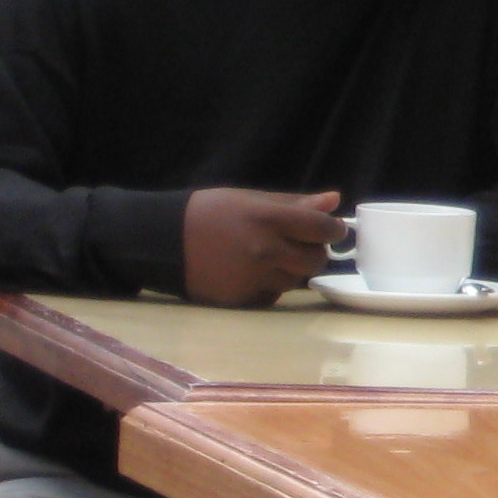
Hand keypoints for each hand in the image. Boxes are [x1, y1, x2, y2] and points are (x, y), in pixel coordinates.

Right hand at [182, 189, 344, 306]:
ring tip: (270, 257)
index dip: (333, 229)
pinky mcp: (241, 299)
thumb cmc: (210, 212)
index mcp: (269, 219)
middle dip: (314, 252)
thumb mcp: (251, 199)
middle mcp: (265, 250)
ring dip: (292, 271)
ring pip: (296, 281)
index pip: (322, 228)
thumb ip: (294, 203)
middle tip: (299, 244)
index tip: (332, 229)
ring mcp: (253, 277)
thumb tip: (334, 201)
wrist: (163, 239)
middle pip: (315, 260)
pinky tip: (253, 273)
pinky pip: (272, 296)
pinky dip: (271, 286)